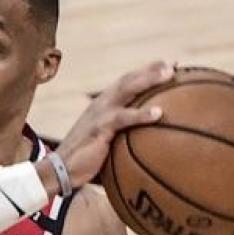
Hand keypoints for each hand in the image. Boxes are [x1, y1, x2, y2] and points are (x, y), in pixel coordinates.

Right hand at [50, 61, 172, 189]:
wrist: (60, 170)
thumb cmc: (85, 160)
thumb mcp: (105, 142)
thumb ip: (123, 135)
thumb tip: (148, 141)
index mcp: (103, 105)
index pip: (126, 82)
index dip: (147, 72)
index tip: (171, 65)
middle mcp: (101, 104)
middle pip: (128, 80)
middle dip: (150, 69)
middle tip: (173, 64)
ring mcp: (99, 114)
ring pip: (126, 90)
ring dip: (148, 80)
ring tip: (170, 75)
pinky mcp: (98, 128)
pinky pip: (122, 118)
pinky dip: (140, 114)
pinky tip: (158, 113)